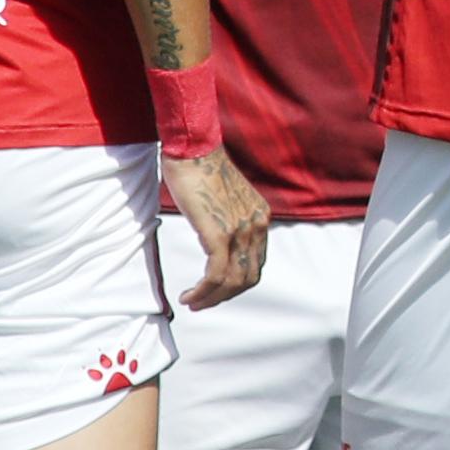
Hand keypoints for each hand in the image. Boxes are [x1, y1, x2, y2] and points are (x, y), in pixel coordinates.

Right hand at [166, 146, 270, 310]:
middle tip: (202, 302)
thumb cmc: (201, 168)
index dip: (236, 283)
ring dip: (211, 298)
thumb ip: (229, 218)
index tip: (215, 290)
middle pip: (248, 278)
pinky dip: (203, 291)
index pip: (255, 263)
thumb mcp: (225, 198)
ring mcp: (240, 230)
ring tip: (193, 302)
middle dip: (224, 296)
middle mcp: (256, 225)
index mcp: (260, 217)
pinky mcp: (220, 234)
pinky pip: (216, 275)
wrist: (192, 147)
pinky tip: (190, 295)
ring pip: (232, 281)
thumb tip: (216, 238)